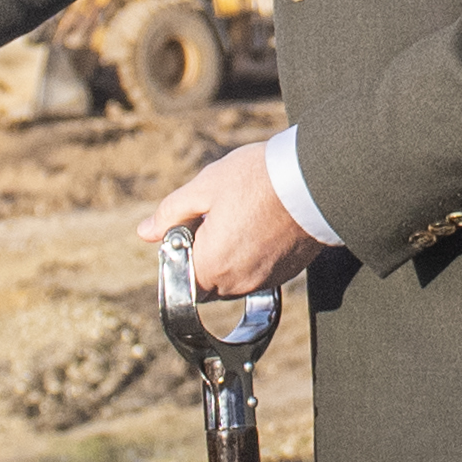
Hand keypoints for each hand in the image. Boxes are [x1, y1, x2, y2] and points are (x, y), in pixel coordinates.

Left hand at [140, 137, 312, 304]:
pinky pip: (261, 270)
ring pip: (236, 275)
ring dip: (233, 252)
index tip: (191, 226)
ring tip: (245, 213)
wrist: (316, 179)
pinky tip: (264, 221)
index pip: (182, 278)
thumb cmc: (257, 180)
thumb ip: (171, 214)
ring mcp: (267, 280)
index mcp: (211, 266)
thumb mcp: (204, 188)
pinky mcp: (289, 273)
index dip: (181, 252)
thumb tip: (145, 232)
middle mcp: (238, 283)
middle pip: (209, 278)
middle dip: (207, 252)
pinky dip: (257, 252)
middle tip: (220, 213)